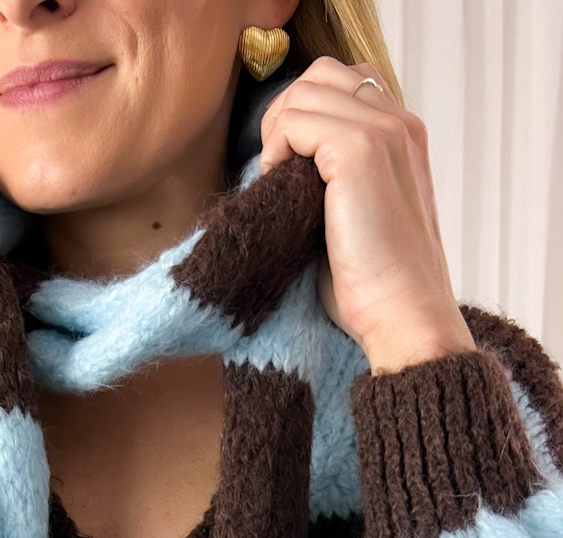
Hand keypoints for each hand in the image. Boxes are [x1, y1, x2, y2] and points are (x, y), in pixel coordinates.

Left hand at [259, 59, 475, 374]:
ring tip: (278, 182)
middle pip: (321, 76)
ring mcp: (382, 132)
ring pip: (304, 92)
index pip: (343, 86)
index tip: (290, 167)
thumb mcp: (357, 217)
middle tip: (276, 170)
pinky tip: (279, 189)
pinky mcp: (358, 151)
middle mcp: (399, 124)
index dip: (304, 117)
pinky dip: (276, 151)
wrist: (404, 318)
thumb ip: (335, 178)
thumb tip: (285, 162)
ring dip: (278, 134)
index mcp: (404, 137)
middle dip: (286, 114)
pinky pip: (296, 121)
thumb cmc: (376, 286)